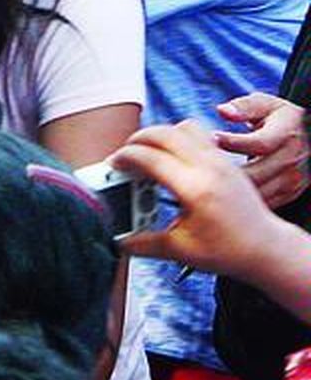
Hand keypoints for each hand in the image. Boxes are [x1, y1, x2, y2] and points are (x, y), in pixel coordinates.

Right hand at [110, 121, 283, 278]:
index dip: (125, 158)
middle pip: (164, 134)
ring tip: (147, 152)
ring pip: (183, 128)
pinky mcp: (227, 162)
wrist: (267, 248)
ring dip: (160, 135)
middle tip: (125, 154)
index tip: (114, 165)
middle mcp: (210, 169)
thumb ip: (143, 243)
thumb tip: (118, 239)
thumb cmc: (229, 251)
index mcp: (195, 189)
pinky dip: (178, 138)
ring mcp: (221, 162)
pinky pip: (198, 135)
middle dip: (137, 139)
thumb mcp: (179, 250)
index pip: (150, 158)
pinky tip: (171, 159)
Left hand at [215, 92, 308, 208]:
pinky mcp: (289, 192)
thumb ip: (244, 107)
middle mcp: (291, 158)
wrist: (307, 135)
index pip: (260, 143)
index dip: (233, 143)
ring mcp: (292, 178)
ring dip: (231, 189)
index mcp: (286, 134)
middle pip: (256, 173)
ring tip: (208, 180)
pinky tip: (224, 192)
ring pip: (258, 192)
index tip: (211, 139)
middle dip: (225, 172)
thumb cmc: (279, 118)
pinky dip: (242, 201)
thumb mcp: (265, 104)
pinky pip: (263, 201)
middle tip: (200, 166)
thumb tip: (223, 110)